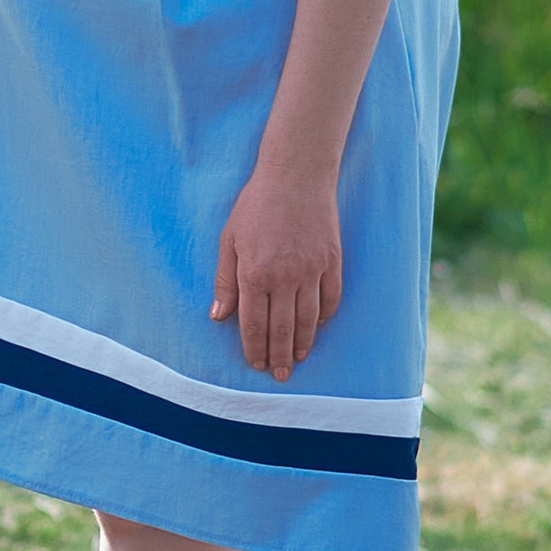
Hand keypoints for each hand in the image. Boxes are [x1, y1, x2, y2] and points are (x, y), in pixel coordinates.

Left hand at [211, 161, 342, 380]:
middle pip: (282, 328)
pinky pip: (330, 299)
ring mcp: (311, 270)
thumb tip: (219, 316)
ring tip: (297, 359)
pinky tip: (317, 328)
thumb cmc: (256, 206)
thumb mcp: (229, 240)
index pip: (253, 324)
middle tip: (278, 375)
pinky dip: (324, 317)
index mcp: (254, 274)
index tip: (256, 363)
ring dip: (302, 343)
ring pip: (308, 320)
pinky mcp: (332, 262)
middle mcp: (284, 277)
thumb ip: (225, 281)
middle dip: (278, 355)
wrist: (295, 176)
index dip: (254, 347)